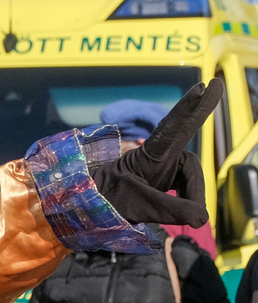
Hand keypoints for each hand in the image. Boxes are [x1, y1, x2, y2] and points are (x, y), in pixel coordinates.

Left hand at [90, 80, 221, 226]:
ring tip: (190, 218)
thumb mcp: (134, 204)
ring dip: (193, 197)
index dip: (189, 110)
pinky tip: (189, 214)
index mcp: (150, 155)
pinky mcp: (163, 182)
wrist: (87, 208)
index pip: (172, 130)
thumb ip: (168, 208)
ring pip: (191, 180)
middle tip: (215, 85)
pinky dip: (189, 201)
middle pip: (191, 156)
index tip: (203, 87)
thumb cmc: (104, 200)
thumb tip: (202, 217)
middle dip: (199, 116)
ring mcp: (163, 169)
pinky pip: (186, 190)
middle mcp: (160, 157)